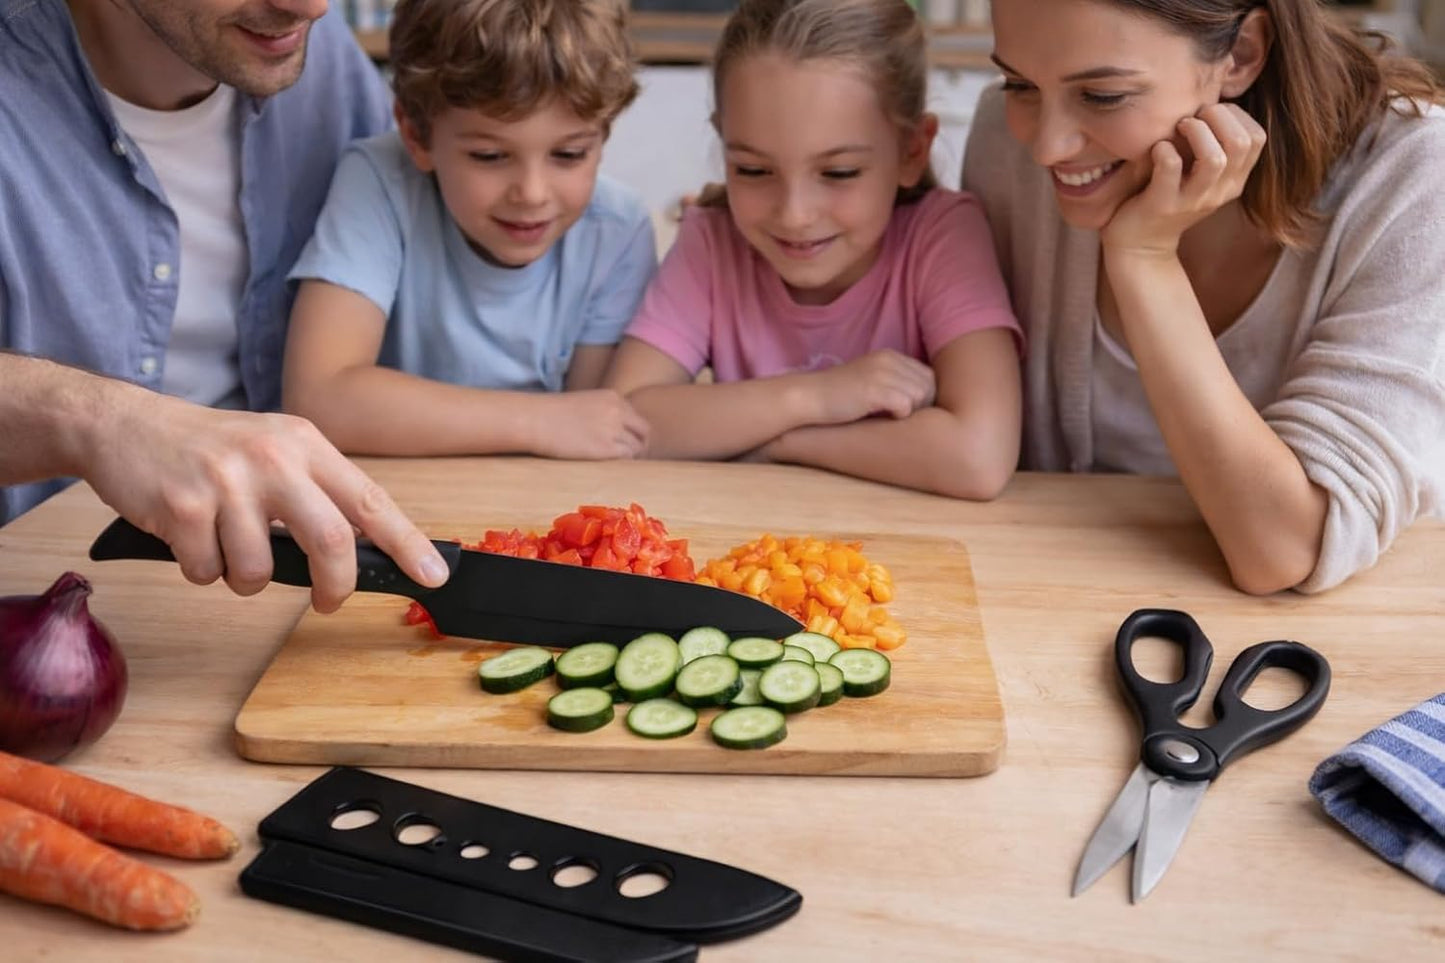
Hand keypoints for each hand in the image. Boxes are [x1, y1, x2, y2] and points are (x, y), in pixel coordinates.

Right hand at [82, 390, 448, 612]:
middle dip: (335, 584)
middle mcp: (273, 457)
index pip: (369, 500)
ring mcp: (226, 480)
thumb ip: (317, 493)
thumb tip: (365, 551)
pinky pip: (207, 571)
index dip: (406, 543)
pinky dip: (201, 569)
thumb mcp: (275, 450)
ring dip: (244, 579)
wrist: (126, 424)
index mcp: (305, 445)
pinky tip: (189, 537)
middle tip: (328, 602)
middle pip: (330, 539)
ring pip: (258, 570)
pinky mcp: (182, 505)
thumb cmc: (211, 449)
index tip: (432, 575)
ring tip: (226, 547)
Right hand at [528, 390, 648, 459]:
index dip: (634, 433)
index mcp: (614, 398)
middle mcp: (618, 411)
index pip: (637, 418)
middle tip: (627, 456)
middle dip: (639, 445)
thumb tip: (613, 431)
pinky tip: (608, 464)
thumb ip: (604, 412)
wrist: (535, 419)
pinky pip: (625, 458)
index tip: (627, 442)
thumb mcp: (585, 402)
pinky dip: (622, 462)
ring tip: (613, 462)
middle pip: (644, 433)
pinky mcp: (605, 448)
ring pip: (636, 448)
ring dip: (629, 456)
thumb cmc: (551, 413)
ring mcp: (613, 430)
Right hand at [812, 349, 935, 423]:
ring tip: (890, 417)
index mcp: (890, 356)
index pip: (928, 375)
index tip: (909, 410)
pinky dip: (898, 416)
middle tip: (901, 417)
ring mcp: (882, 373)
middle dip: (921, 405)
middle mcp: (889, 360)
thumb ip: (894, 382)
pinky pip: (905, 406)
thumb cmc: (839, 396)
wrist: (809, 398)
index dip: (924, 396)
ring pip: (920, 396)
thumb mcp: (870, 380)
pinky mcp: (874, 389)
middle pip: (928, 385)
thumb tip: (924, 400)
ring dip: (910, 411)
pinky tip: (882, 418)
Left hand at [1101, 103, 1266, 258]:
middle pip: (1241, 143)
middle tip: (1192, 117)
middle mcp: (1220, 191)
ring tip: (1178, 128)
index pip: (1257, 137)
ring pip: (1214, 158)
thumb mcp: (1198, 173)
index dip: (1236, 115)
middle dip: (1218, 117)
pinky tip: (1156, 148)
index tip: (1209, 114)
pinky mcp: (1163, 205)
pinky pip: (1171, 167)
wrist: (1139, 245)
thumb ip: (1212, 144)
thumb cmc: (1167, 195)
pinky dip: (1163, 149)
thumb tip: (1212, 96)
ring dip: (1195, 131)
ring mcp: (1192, 200)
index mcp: (1234, 180)